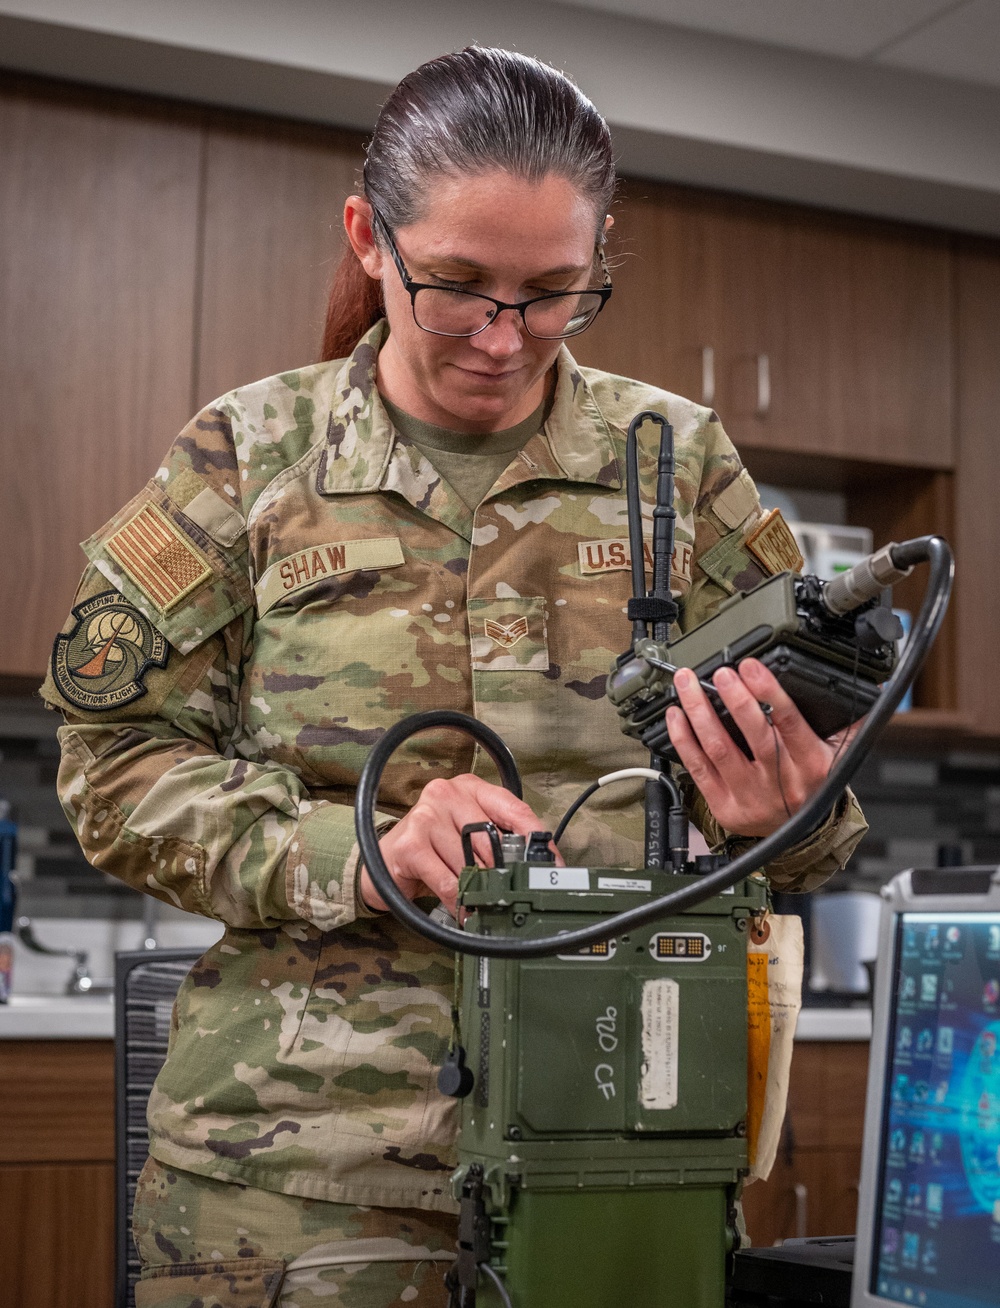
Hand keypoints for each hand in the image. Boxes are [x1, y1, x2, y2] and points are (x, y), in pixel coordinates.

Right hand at [360, 774, 557, 915]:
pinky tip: (464, 910)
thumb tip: (540, 864)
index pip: (514, 809)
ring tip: (484, 904)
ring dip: (480, 891)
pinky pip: (449, 881)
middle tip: (513, 895)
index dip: (536, 840)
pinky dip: (460, 901)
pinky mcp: (410, 844)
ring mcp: (426, 816)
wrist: (384, 861)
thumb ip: (499, 841)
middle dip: (505, 874)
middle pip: (493, 841)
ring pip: (471, 863)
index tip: (552, 864)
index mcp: (470, 788)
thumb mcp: (468, 836)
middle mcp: (447, 794)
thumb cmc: (433, 848)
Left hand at [665, 658, 844, 837]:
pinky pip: (698, 769)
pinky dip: (684, 740)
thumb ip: (850, 723)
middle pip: (753, 735)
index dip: (769, 693)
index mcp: (811, 765)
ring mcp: (750, 796)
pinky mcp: (725, 807)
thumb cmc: (816, 787)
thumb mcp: (839, 757)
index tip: (752, 668)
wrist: (802, 838)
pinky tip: (677, 716)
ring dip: (699, 713)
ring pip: (719, 749)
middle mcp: (781, 782)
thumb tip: (867, 689)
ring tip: (687, 685)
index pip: (789, 723)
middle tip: (720, 673)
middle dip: (734, 699)